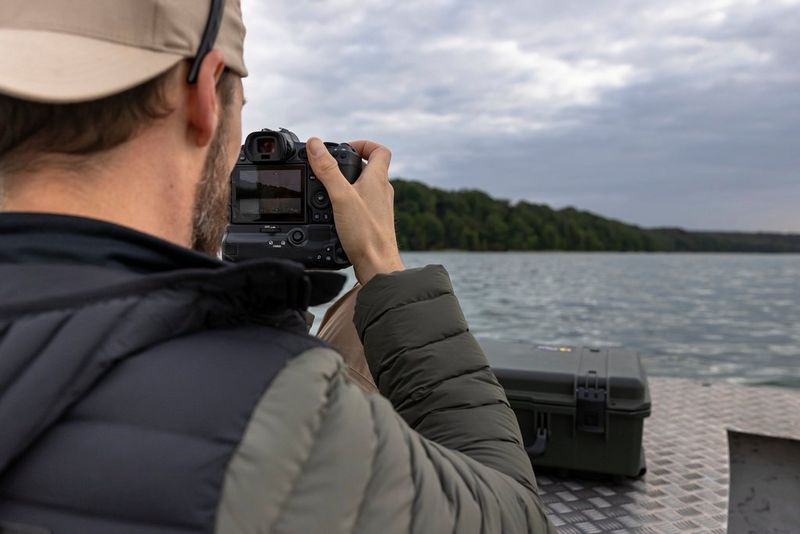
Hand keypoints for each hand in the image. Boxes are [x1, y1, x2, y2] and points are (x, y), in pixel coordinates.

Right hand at [306, 137, 404, 284]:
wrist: (377, 265)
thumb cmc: (365, 233)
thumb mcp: (340, 196)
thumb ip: (327, 170)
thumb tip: (315, 145)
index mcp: (378, 179)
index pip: (379, 150)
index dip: (363, 144)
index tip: (345, 148)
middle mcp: (382, 191)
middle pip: (369, 168)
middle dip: (349, 164)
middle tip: (330, 168)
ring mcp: (379, 207)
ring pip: (365, 187)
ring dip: (347, 183)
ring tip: (328, 189)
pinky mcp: (374, 222)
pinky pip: (362, 204)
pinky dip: (348, 202)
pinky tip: (334, 212)